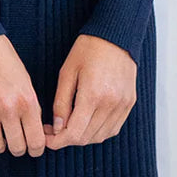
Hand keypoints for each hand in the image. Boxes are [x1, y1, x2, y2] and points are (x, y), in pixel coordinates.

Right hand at [0, 35, 46, 157]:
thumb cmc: (3, 57)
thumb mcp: (25, 79)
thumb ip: (30, 106)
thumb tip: (34, 130)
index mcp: (27, 100)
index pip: (37, 141)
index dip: (37, 149)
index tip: (33, 147)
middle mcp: (8, 109)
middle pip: (17, 148)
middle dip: (18, 148)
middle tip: (16, 141)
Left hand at [43, 34, 136, 149]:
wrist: (116, 35)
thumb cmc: (88, 49)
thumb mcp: (67, 72)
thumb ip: (61, 102)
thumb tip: (57, 128)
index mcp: (93, 95)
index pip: (74, 133)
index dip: (57, 141)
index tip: (47, 139)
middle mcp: (110, 103)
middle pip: (86, 138)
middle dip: (67, 139)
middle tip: (53, 131)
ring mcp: (122, 105)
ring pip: (100, 137)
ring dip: (83, 137)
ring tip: (70, 126)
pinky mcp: (129, 103)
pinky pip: (113, 129)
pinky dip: (99, 132)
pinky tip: (88, 123)